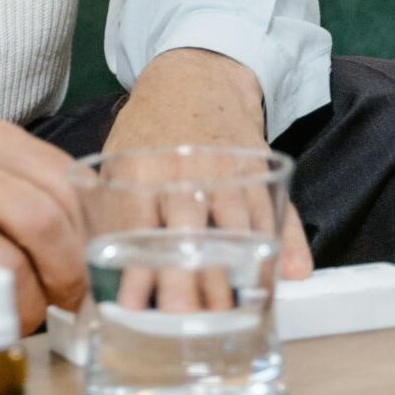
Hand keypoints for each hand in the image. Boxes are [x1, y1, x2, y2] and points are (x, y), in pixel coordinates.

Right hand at [0, 116, 84, 332]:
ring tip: (14, 317)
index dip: (88, 239)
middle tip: (62, 303)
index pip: (67, 185)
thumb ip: (20, 189)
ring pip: (7, 269)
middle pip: (46, 224)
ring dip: (24, 310)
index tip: (88, 271)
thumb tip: (89, 244)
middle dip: (66, 278)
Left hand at [100, 49, 312, 307]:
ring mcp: (224, 168)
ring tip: (230, 313)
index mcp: (138, 168)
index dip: (135, 270)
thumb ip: (115, 214)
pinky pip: (272, 210)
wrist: (196, 74)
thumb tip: (110, 275)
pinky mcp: (256, 167)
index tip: (135, 309)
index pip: (134, 227)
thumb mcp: (120, 160)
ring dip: (234, 273)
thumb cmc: (150, 129)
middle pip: (185, 234)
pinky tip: (284, 274)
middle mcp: (181, 169)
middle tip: (186, 319)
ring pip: (233, 228)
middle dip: (186, 279)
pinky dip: (280, 244)